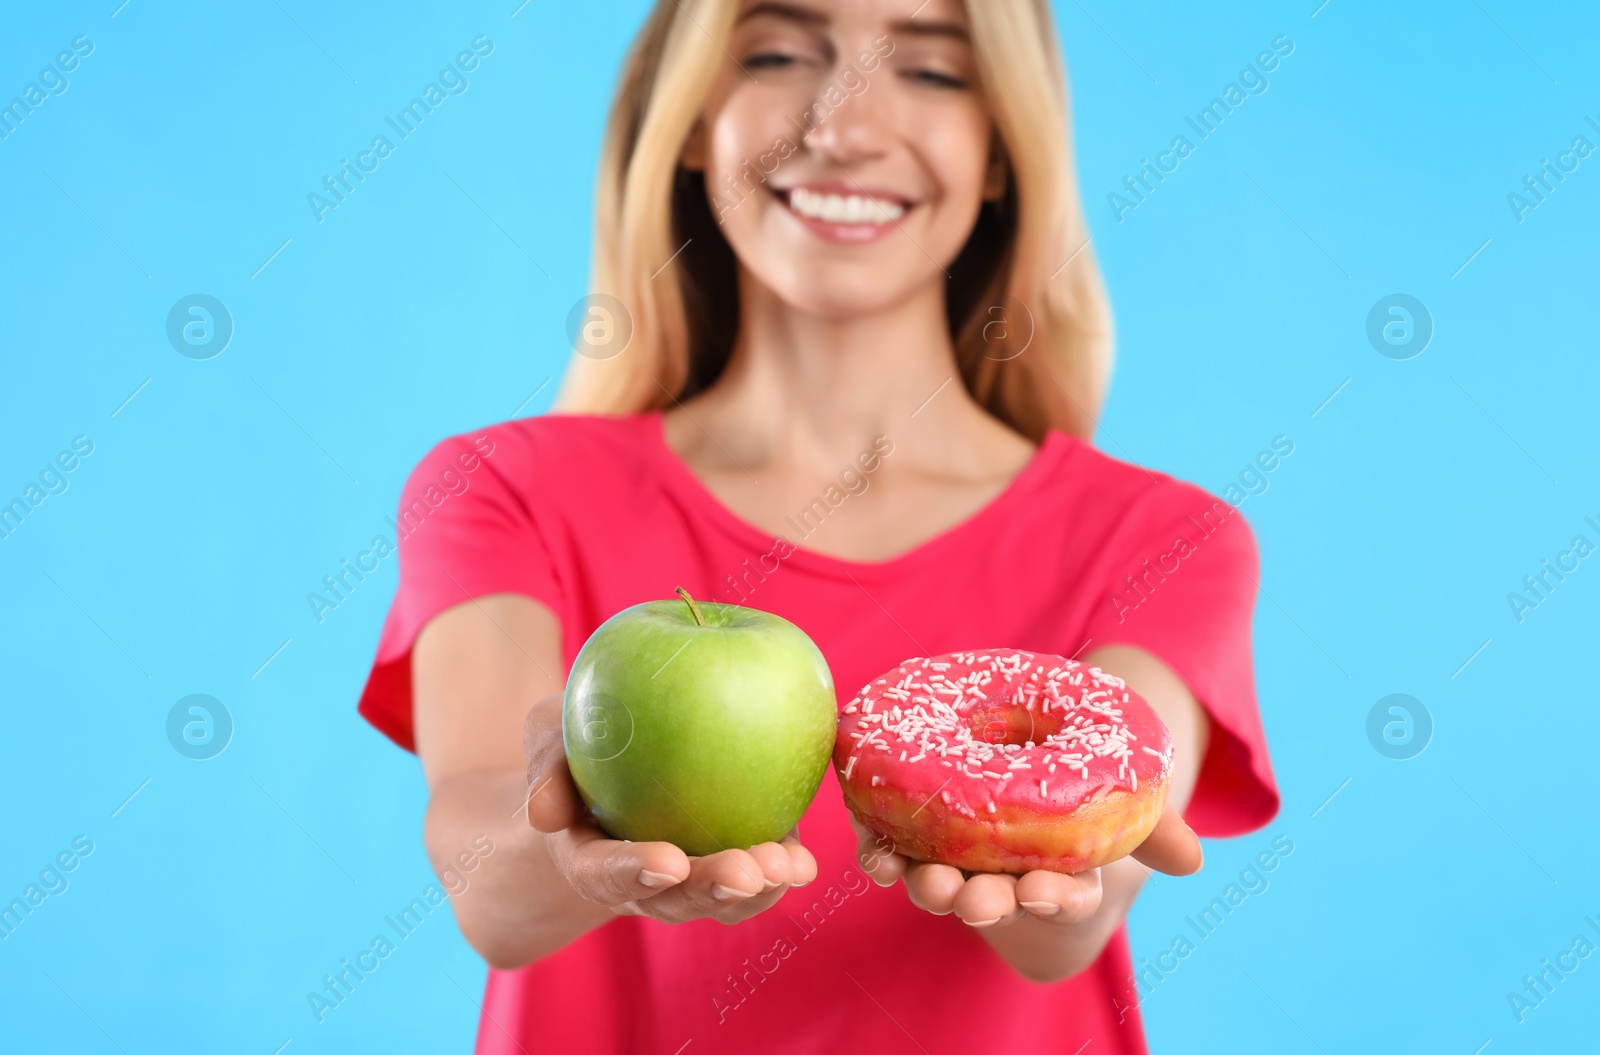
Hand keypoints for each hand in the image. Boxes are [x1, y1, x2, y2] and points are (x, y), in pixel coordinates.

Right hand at [523, 693, 817, 924]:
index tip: (667, 861)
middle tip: (746, 871)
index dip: (635, 870)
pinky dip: (781, 872)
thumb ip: (545, 765)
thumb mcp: (548, 736)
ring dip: (759, 889)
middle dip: (713, 889)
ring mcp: (690, 880)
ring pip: (724, 900)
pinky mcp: (733, 860)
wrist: (613, 760)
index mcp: (590, 857)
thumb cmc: (576, 745)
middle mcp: (643, 881)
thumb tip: (543, 813)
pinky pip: (757, 877)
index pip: (606, 872)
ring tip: (791, 867)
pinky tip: (807, 862)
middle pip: (676, 899)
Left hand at [850, 806, 1202, 928]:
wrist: (1027, 792)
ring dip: (928, 885)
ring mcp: (957, 863)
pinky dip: (882, 856)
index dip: (1055, 897)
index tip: (1044, 891)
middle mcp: (1004, 880)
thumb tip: (1194, 860)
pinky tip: (875, 853)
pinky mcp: (913, 840)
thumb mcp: (1123, 813)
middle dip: (984, 901)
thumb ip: (1155, 829)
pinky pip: (893, 853)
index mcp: (1059, 878)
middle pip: (993, 898)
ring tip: (923, 880)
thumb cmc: (1079, 805)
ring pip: (939, 883)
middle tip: (978, 899)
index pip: (1063, 895)